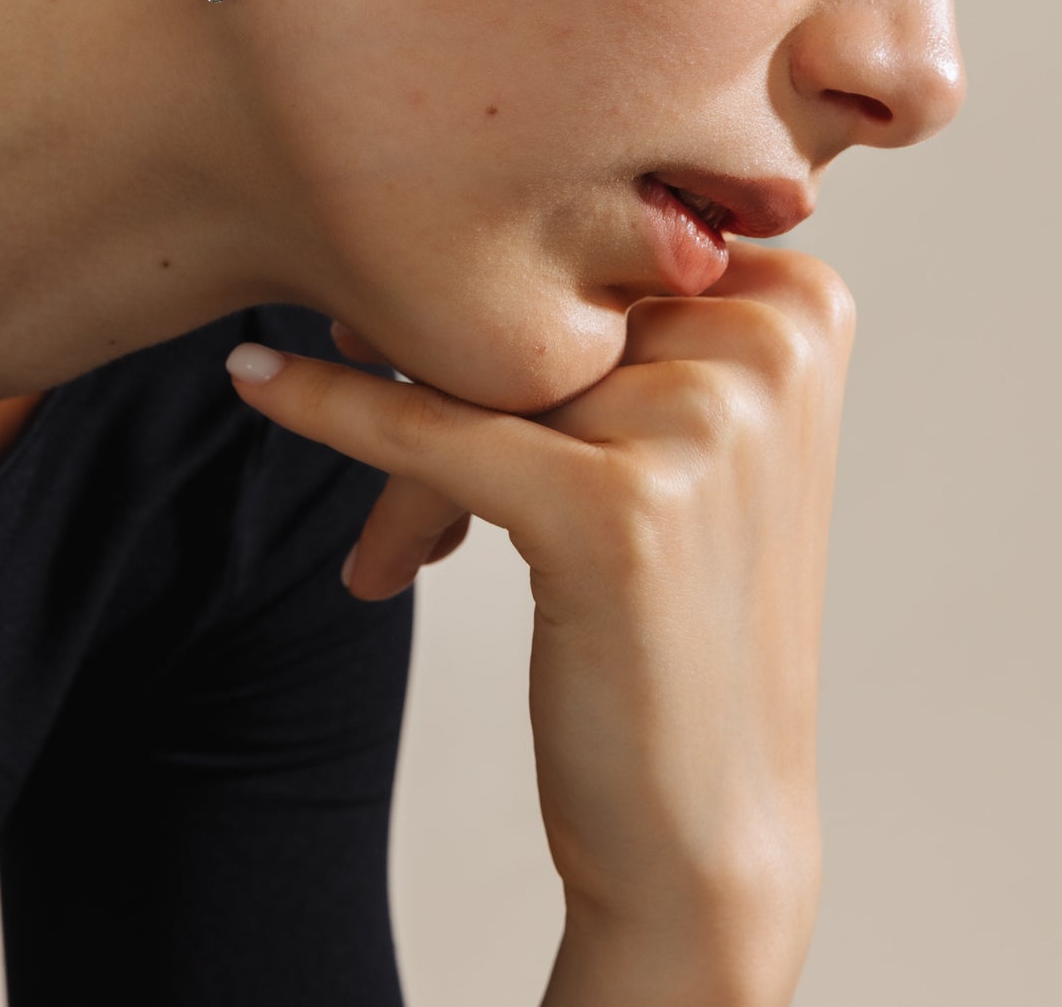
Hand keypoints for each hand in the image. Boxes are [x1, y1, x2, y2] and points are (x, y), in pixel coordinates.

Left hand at [227, 242, 854, 1004]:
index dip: (510, 313)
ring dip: (415, 470)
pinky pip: (433, 433)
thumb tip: (417, 230)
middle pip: (548, 316)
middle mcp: (773, 344)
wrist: (705, 831)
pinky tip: (257, 381)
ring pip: (486, 379)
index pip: (603, 257)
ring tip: (396, 550)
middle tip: (405, 491)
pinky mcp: (618, 506)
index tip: (399, 318)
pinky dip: (334, 408)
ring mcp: (707, 421)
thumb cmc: (676, 621)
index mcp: (804, 304)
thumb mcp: (679, 436)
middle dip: (450, 391)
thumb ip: (617, 321)